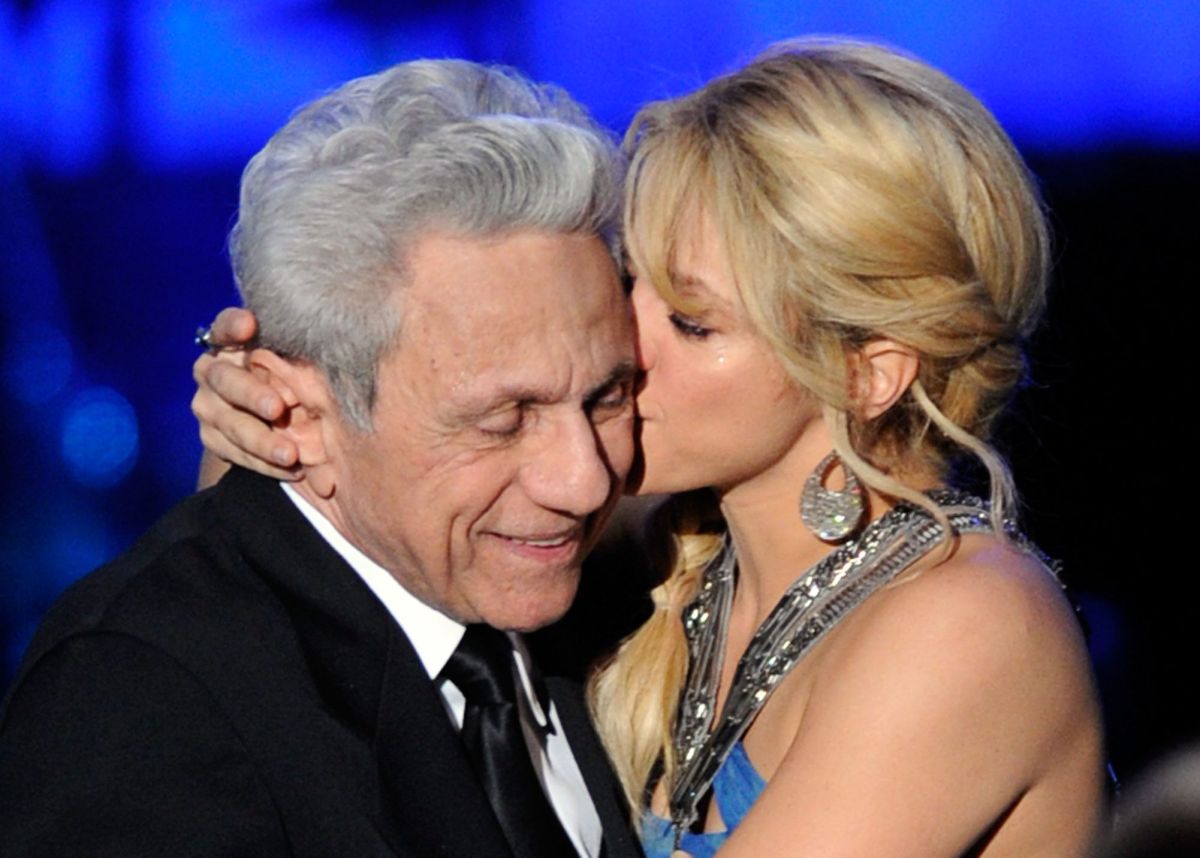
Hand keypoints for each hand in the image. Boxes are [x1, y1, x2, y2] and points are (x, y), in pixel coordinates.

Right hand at [192, 308, 300, 482]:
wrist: (275, 418)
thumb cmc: (297, 377)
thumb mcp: (301, 362)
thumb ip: (305, 353)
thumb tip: (340, 344)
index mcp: (232, 341)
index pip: (225, 326)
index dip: (233, 325)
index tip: (249, 324)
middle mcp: (213, 369)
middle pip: (224, 378)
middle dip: (251, 394)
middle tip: (277, 409)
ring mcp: (207, 404)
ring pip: (228, 422)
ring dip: (261, 440)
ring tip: (290, 454)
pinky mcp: (210, 435)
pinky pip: (233, 452)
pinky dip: (262, 462)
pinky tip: (289, 468)